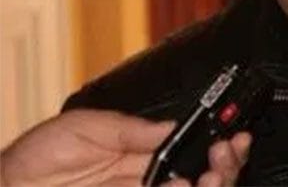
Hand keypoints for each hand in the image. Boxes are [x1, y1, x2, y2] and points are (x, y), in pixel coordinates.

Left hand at [0, 109, 250, 186]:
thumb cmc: (36, 160)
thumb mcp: (85, 128)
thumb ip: (130, 130)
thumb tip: (174, 125)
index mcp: (142, 158)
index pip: (192, 153)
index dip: (218, 146)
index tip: (232, 137)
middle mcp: (147, 184)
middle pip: (202, 180)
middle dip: (225, 168)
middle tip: (226, 155)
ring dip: (211, 184)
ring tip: (209, 176)